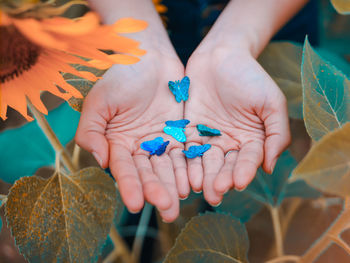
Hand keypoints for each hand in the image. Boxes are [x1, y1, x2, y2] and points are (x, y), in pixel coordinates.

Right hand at [76, 51, 188, 221]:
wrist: (148, 56)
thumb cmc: (119, 76)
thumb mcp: (99, 102)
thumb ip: (92, 132)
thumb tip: (101, 161)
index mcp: (117, 143)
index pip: (125, 169)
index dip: (130, 186)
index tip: (137, 204)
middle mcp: (139, 147)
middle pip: (149, 174)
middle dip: (157, 192)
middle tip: (168, 211)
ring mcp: (160, 142)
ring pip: (168, 168)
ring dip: (174, 186)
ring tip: (181, 204)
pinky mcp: (179, 134)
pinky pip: (185, 154)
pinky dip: (189, 168)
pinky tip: (195, 183)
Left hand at [184, 47, 290, 205]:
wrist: (222, 55)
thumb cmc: (250, 76)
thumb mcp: (272, 102)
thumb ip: (276, 134)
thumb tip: (270, 167)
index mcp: (251, 139)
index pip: (248, 159)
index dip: (244, 170)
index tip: (240, 182)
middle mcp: (229, 143)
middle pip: (225, 165)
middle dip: (220, 179)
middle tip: (215, 193)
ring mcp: (208, 138)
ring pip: (204, 161)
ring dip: (201, 176)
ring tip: (198, 188)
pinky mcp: (189, 132)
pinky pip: (187, 148)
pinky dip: (185, 161)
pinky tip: (183, 173)